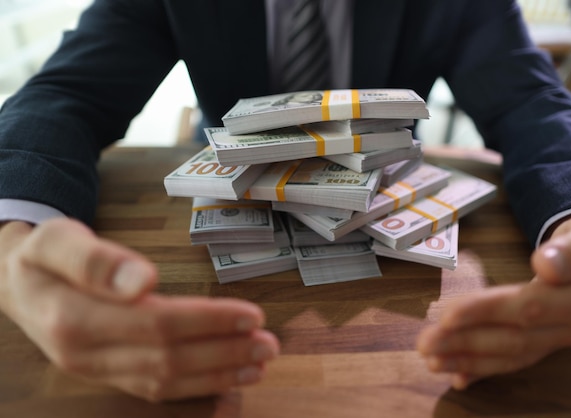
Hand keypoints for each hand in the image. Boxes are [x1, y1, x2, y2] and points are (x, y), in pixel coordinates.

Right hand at [0, 218, 278, 401]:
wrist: (17, 285)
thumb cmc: (43, 257)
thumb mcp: (57, 241)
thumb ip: (95, 260)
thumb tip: (142, 281)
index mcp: (74, 318)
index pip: (155, 323)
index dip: (207, 321)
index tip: (250, 314)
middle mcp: (87, 354)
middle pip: (168, 358)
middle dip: (224, 352)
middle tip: (269, 344)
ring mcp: (98, 371)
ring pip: (166, 380)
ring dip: (218, 374)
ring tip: (260, 363)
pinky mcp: (108, 375)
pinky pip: (156, 389)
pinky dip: (197, 387)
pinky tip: (229, 380)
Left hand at [417, 210, 570, 389]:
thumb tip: (546, 265)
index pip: (529, 308)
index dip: (487, 312)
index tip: (449, 314)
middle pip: (513, 339)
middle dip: (465, 343)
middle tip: (425, 343)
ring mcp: (559, 340)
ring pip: (509, 355)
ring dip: (468, 360)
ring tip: (431, 361)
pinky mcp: (546, 343)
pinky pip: (515, 361)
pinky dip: (485, 370)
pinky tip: (458, 378)